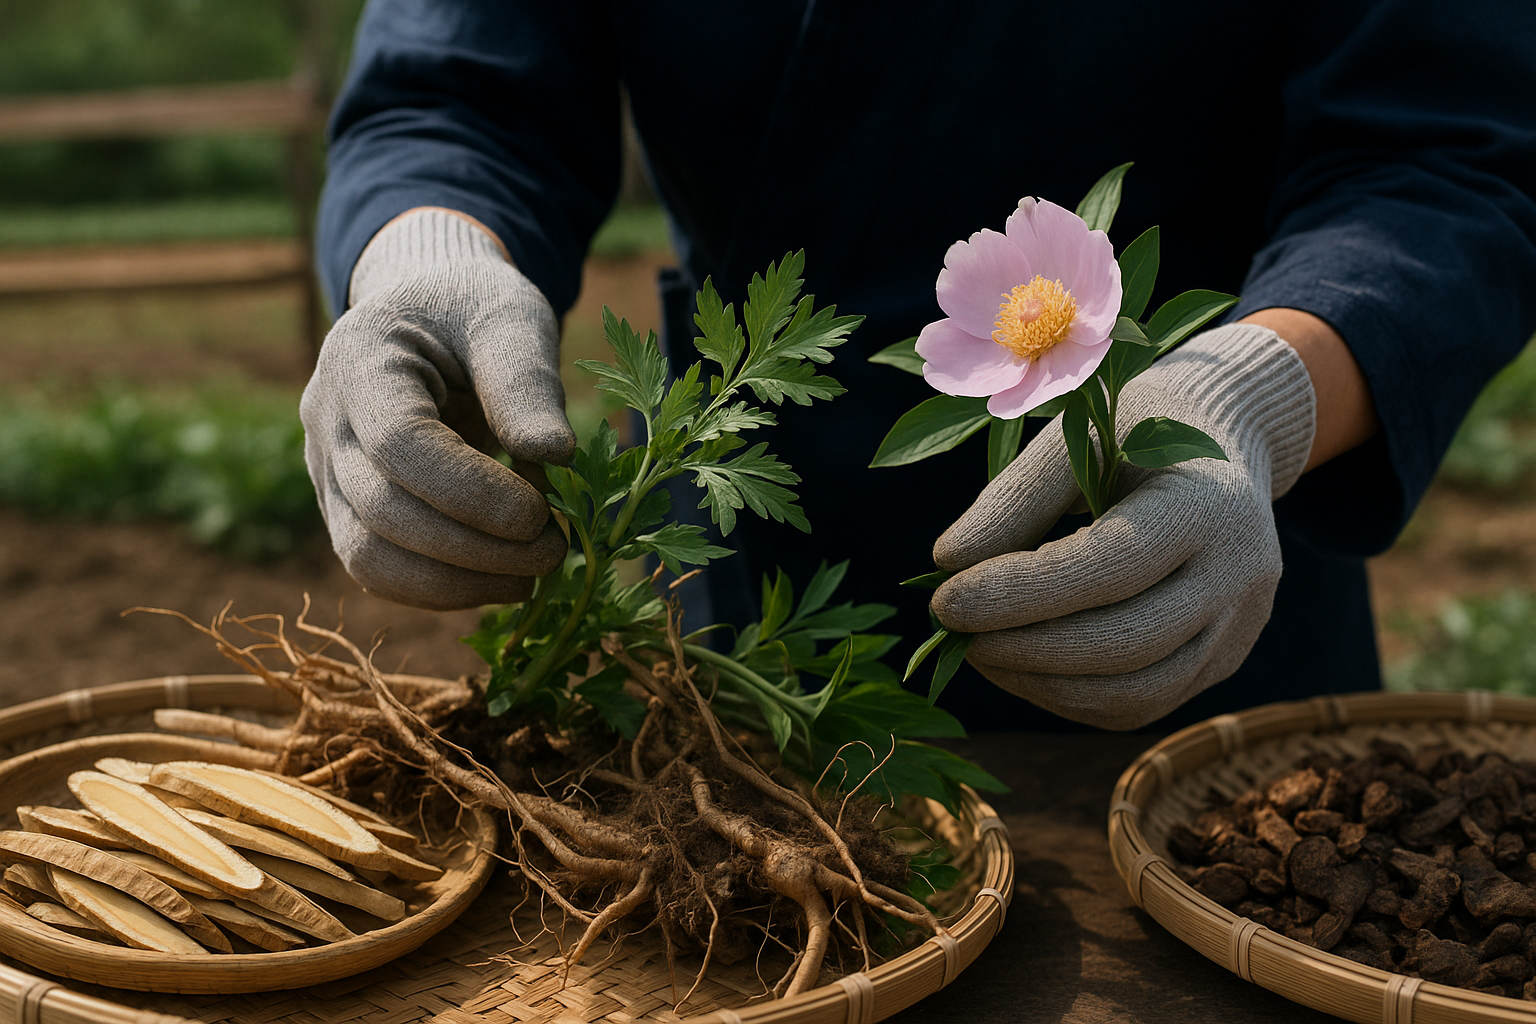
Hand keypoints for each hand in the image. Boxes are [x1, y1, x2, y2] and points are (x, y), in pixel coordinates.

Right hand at [301, 208, 572, 609]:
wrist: (431, 313)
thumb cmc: (474, 308)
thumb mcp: (511, 318)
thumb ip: (526, 381)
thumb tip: (556, 454)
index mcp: (361, 360)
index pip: (398, 444)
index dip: (470, 492)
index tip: (539, 514)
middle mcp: (326, 420)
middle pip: (381, 512)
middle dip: (475, 548)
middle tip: (554, 552)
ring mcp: (326, 470)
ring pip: (368, 557)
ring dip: (456, 584)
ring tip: (533, 576)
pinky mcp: (345, 509)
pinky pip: (378, 570)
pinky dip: (441, 589)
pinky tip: (503, 580)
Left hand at [929, 323, 1316, 728]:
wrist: (1222, 440)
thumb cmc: (1134, 430)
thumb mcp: (1077, 438)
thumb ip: (1015, 498)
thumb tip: (945, 564)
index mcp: (1208, 504)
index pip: (1108, 567)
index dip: (1019, 593)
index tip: (944, 600)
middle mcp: (1239, 575)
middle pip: (1128, 643)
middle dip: (1027, 650)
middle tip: (953, 635)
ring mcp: (1238, 627)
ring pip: (1137, 692)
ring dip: (1043, 684)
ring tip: (978, 651)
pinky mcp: (1222, 660)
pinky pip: (1141, 704)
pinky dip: (1071, 697)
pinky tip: (1021, 666)